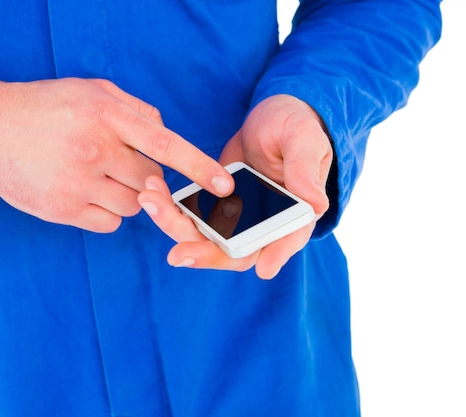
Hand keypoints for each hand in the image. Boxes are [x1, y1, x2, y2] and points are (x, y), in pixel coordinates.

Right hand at [0, 76, 232, 231]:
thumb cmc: (46, 106)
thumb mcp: (91, 90)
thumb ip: (135, 109)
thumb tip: (165, 131)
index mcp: (106, 115)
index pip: (165, 145)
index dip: (199, 166)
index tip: (224, 185)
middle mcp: (94, 150)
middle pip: (151, 183)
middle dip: (149, 180)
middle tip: (124, 166)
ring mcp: (77, 183)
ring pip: (133, 207)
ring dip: (128, 197)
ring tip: (98, 176)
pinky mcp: (62, 210)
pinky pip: (109, 224)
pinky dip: (108, 213)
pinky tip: (86, 192)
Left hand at [138, 94, 332, 277]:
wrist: (270, 118)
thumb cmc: (296, 126)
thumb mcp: (304, 139)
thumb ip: (304, 169)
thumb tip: (315, 203)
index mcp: (293, 214)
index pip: (286, 241)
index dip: (275, 255)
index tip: (262, 268)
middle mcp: (262, 224)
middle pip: (234, 251)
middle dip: (203, 253)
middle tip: (176, 254)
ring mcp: (235, 217)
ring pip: (204, 236)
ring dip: (176, 226)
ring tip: (150, 202)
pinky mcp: (212, 204)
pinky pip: (189, 215)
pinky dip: (169, 208)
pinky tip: (152, 192)